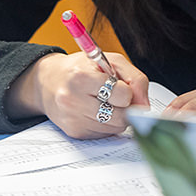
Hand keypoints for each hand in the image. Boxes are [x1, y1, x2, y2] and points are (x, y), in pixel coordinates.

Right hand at [8, 52, 149, 138]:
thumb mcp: (110, 61)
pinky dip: (107, 124)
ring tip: (104, 102)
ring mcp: (72, 120)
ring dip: (118, 116)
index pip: (123, 95)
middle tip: (116, 96)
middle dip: (125, 107)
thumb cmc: (82, 68)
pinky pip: (105, 134)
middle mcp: (72, 100)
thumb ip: (135, 79)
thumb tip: (146, 106)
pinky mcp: (75, 133)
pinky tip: (95, 111)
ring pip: (115, 127)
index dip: (126, 90)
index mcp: (80, 77)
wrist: (49, 82)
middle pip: (121, 116)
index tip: (118, 85)